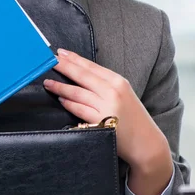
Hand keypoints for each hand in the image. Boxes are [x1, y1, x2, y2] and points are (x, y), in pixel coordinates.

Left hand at [43, 48, 173, 194]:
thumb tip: (78, 70)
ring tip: (48, 83)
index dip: (72, 58)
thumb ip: (103, 82)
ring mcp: (107, 107)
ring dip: (60, 87)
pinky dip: (68, 103)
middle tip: (47, 62)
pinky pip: (80, 110)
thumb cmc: (132, 116)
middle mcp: (112, 91)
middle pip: (81, 75)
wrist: (147, 142)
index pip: (90, 66)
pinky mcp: (102, 122)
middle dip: (62, 67)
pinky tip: (61, 99)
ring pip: (77, 92)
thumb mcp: (122, 93)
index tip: (58, 52)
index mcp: (118, 81)